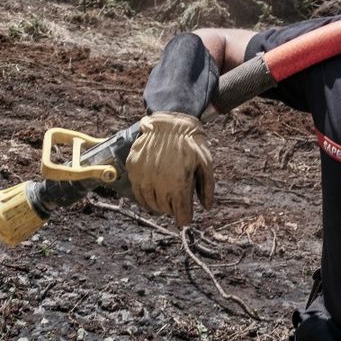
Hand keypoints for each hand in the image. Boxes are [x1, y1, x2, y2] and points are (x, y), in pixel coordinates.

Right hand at [126, 112, 214, 226]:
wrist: (170, 122)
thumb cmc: (192, 143)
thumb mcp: (206, 164)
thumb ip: (207, 188)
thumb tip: (206, 207)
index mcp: (179, 185)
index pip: (181, 215)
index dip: (185, 218)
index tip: (187, 217)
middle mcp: (159, 184)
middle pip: (165, 210)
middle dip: (173, 210)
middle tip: (177, 205)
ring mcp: (143, 177)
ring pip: (149, 203)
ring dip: (158, 205)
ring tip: (165, 200)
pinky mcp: (133, 169)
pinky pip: (137, 191)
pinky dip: (144, 196)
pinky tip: (152, 193)